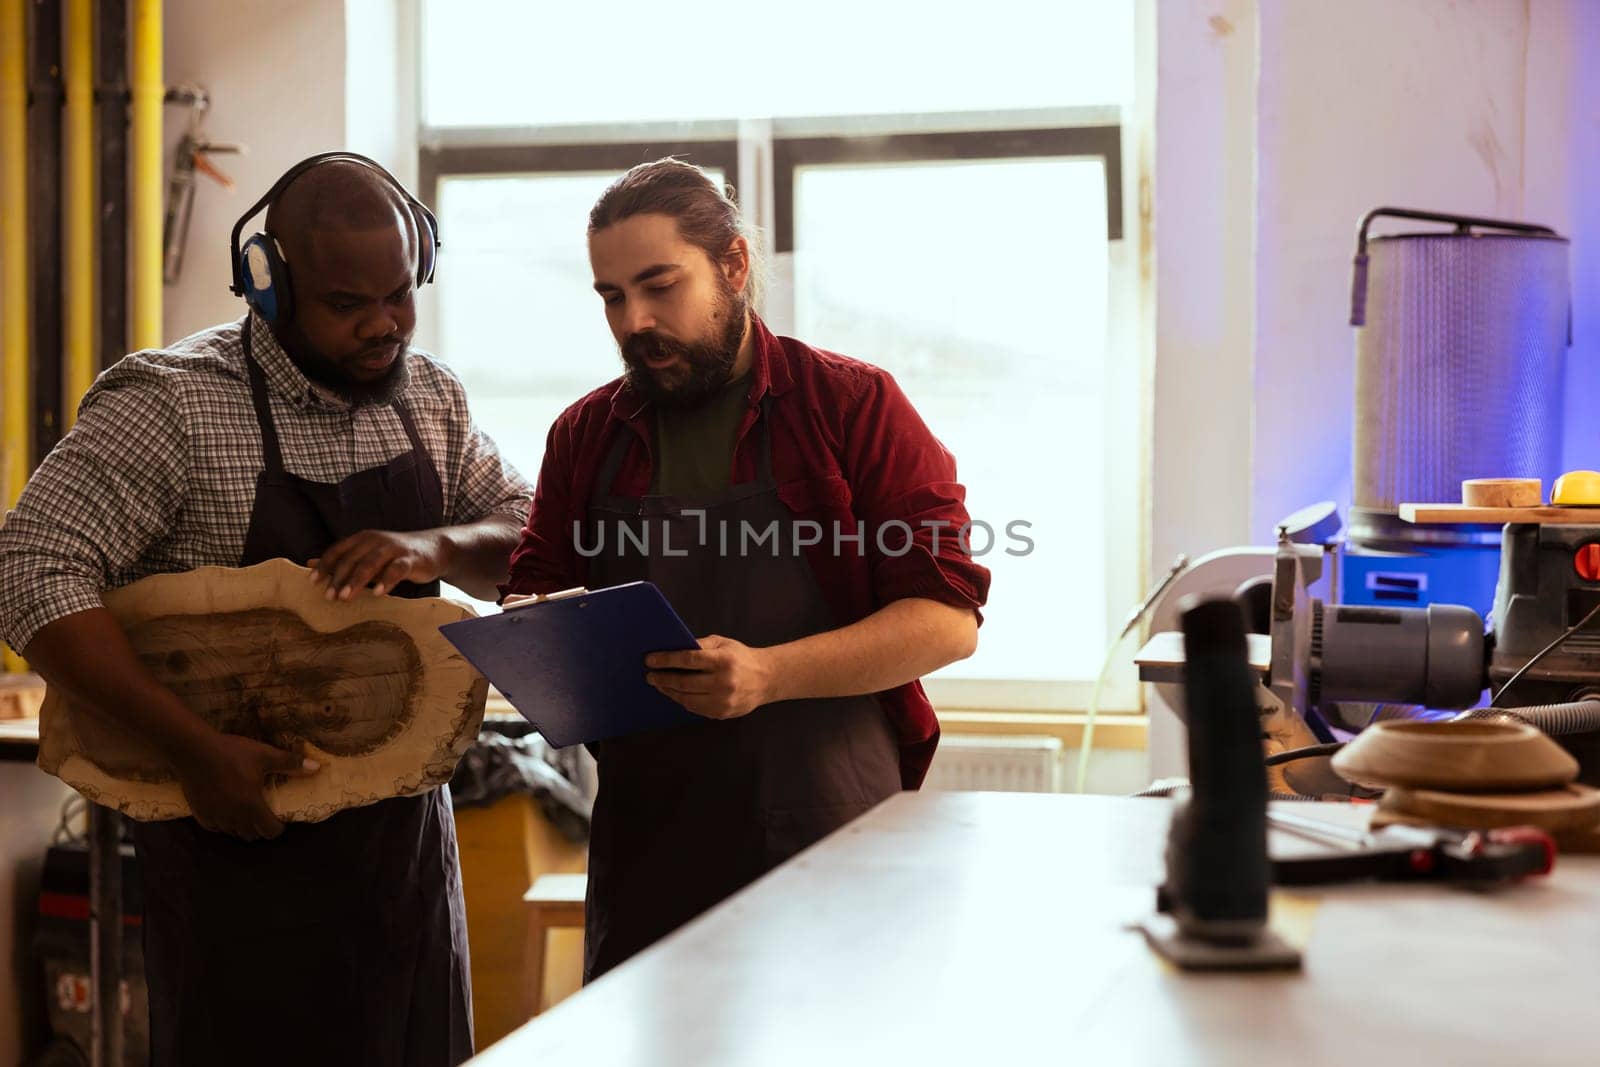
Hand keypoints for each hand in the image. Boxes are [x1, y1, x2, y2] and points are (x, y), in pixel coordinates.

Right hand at [174, 733, 320, 840]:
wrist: (193, 750)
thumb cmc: (232, 752)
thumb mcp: (264, 755)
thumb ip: (290, 764)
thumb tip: (317, 767)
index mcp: (252, 805)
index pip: (270, 831)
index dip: (277, 827)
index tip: (279, 818)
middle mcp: (233, 817)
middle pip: (252, 835)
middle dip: (261, 828)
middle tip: (264, 814)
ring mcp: (215, 818)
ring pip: (233, 833)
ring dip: (243, 827)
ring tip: (247, 812)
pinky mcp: (200, 815)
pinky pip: (216, 828)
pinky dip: (224, 824)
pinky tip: (227, 810)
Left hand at [308, 529, 450, 599]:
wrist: (436, 548)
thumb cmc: (397, 555)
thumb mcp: (369, 554)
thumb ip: (345, 560)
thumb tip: (309, 564)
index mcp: (363, 538)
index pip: (338, 550)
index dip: (325, 565)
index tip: (313, 582)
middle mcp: (376, 540)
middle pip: (352, 558)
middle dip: (339, 578)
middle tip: (329, 596)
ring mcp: (394, 548)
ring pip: (370, 563)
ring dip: (357, 580)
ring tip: (346, 597)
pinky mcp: (411, 559)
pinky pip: (396, 569)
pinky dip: (386, 580)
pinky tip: (378, 593)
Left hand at [645, 636, 774, 719]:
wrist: (766, 679)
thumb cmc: (741, 657)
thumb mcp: (723, 643)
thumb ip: (700, 645)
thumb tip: (673, 649)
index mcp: (723, 660)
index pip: (688, 660)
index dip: (666, 660)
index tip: (650, 660)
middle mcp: (723, 682)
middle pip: (684, 682)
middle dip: (663, 678)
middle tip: (650, 675)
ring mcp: (723, 700)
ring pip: (687, 699)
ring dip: (669, 692)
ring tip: (659, 685)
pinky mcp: (722, 713)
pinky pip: (695, 708)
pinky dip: (682, 701)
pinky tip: (674, 693)